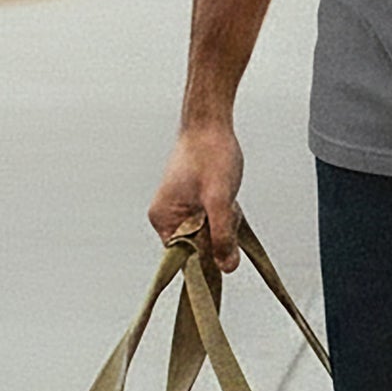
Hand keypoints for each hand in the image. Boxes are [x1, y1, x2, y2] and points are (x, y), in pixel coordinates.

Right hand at [147, 123, 245, 271]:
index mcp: (163, 219)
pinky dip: (224, 212)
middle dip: (219, 232)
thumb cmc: (211, 155)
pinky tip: (228, 196)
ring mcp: (180, 209)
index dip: (207, 255)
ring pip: (209, 232)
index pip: (184, 257)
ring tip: (228, 197)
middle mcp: (167, 217)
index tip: (224, 242)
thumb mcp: (219, 199)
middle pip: (198, 246)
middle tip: (227, 207)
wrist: (210, 122)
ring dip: (224, 221)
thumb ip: (222, 235)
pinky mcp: (193, 201)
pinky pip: (212, 219)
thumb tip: (226, 268)